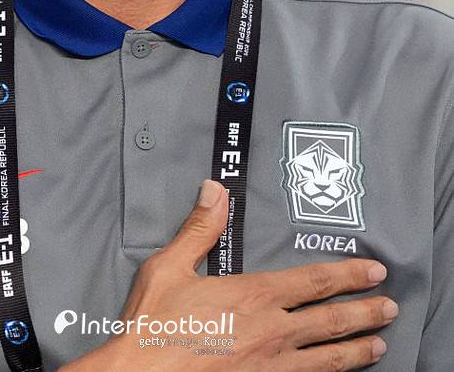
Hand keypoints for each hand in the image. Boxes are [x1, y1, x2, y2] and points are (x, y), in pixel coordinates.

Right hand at [60, 179, 396, 370]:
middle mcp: (272, 331)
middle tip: (390, 307)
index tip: (374, 271)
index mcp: (254, 295)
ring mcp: (271, 367)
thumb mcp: (170, 266)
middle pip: (331, 321)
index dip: (349, 275)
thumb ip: (200, 228)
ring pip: (328, 359)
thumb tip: (215, 189)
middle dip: (365, 313)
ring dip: (357, 350)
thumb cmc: (153, 326)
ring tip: (379, 345)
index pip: (314, 281)